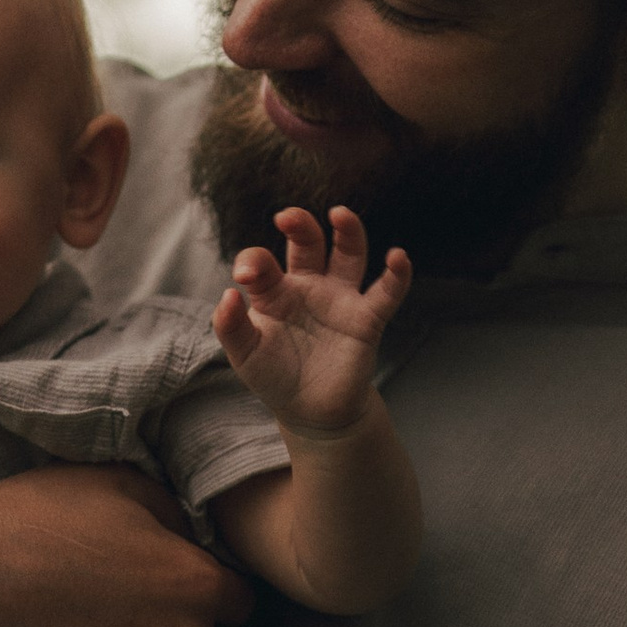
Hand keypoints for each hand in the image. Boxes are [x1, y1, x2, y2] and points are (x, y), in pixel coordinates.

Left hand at [212, 205, 410, 435]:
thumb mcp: (244, 354)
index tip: (245, 275)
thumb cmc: (274, 375)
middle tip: (288, 217)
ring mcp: (340, 299)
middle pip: (308, 242)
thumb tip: (228, 294)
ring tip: (340, 214)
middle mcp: (309, 286)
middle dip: (300, 225)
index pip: (262, 263)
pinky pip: (386, 292)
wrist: (311, 411)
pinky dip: (396, 275)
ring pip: (348, 254)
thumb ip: (230, 326)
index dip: (253, 262)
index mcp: (275, 290)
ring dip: (348, 232)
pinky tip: (397, 257)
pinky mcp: (366, 320)